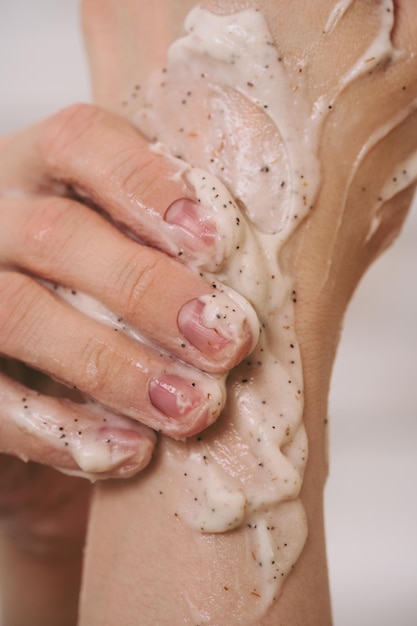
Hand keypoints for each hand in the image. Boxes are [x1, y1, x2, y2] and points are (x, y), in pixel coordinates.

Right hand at [0, 103, 258, 481]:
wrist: (54, 393)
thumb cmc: (119, 311)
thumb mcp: (145, 261)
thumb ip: (184, 249)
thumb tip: (271, 266)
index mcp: (42, 174)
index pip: (80, 143)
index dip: (148, 184)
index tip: (219, 244)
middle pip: (56, 234)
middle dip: (148, 289)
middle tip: (228, 342)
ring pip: (19, 313)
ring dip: (113, 365)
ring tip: (192, 409)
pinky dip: (61, 432)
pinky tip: (131, 454)